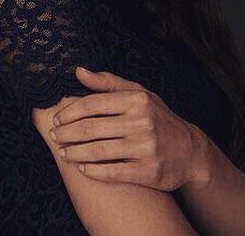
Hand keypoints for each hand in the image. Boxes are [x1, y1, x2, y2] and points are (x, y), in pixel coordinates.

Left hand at [49, 67, 210, 191]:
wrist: (190, 151)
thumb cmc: (157, 117)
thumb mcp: (138, 93)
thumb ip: (107, 82)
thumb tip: (78, 71)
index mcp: (136, 100)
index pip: (93, 103)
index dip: (70, 112)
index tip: (57, 119)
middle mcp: (142, 121)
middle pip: (92, 128)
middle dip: (67, 133)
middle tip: (54, 137)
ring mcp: (146, 147)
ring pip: (99, 151)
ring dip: (75, 153)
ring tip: (63, 154)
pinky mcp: (149, 171)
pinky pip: (113, 172)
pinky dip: (94, 171)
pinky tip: (82, 169)